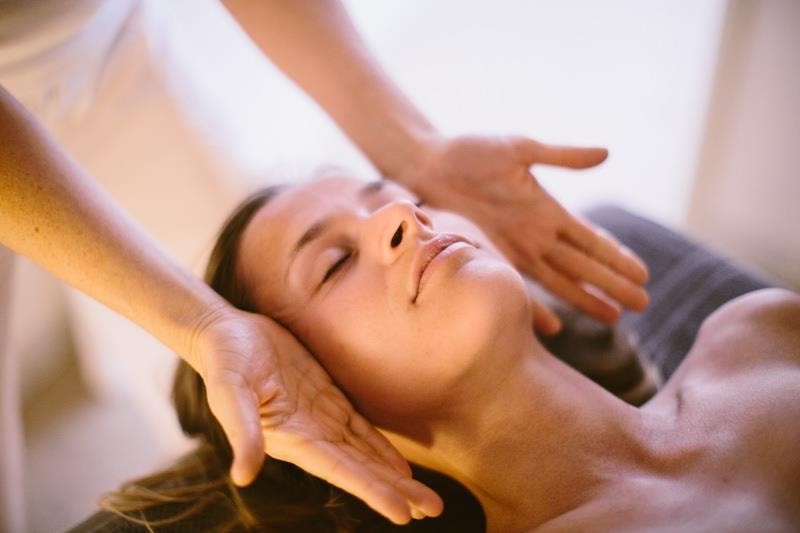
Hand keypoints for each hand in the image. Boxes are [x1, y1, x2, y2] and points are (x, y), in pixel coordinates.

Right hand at [192, 308, 442, 523]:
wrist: (227, 333)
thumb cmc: (225, 359)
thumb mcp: (230, 390)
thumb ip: (242, 430)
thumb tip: (243, 476)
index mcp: (292, 438)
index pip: (340, 470)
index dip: (372, 490)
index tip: (403, 512)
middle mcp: (310, 436)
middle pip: (361, 468)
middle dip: (396, 491)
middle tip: (433, 510)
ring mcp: (320, 419)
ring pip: (365, 453)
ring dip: (394, 476)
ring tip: (425, 498)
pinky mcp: (327, 399)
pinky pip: (361, 429)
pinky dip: (381, 449)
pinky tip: (401, 467)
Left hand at [402, 134, 648, 331]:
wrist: (428, 164)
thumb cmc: (472, 151)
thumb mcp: (521, 149)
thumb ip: (563, 156)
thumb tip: (608, 153)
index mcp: (548, 210)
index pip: (592, 240)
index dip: (617, 256)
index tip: (643, 273)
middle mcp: (536, 236)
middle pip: (583, 266)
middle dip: (613, 284)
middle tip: (643, 304)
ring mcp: (513, 250)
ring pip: (559, 282)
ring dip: (586, 300)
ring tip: (614, 318)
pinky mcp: (488, 258)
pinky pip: (517, 287)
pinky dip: (534, 308)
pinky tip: (553, 329)